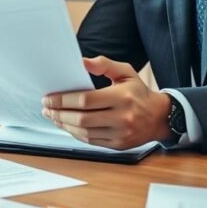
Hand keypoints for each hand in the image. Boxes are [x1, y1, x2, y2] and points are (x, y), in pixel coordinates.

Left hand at [41, 56, 171, 149]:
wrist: (159, 117)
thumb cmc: (139, 93)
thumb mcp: (125, 72)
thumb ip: (104, 64)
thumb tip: (82, 62)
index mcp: (122, 97)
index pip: (86, 100)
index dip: (63, 100)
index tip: (49, 98)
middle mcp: (122, 117)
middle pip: (82, 118)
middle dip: (59, 114)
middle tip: (47, 109)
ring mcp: (120, 133)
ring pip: (85, 132)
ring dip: (64, 125)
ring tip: (53, 117)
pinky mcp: (118, 145)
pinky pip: (91, 141)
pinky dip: (76, 134)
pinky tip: (67, 126)